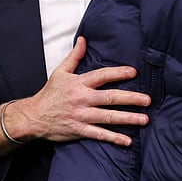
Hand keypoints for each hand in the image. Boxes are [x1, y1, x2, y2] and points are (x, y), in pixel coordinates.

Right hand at [0, 37, 149, 147]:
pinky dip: (113, 138)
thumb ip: (75, 56)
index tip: (134, 72)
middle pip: (110, 97)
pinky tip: (127, 140)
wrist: (33, 116)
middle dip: (131, 98)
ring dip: (127, 118)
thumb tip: (83, 39)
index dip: (118, 73)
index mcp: (79, 83)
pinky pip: (99, 134)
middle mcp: (82, 99)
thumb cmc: (49, 94)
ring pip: (108, 117)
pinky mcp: (79, 130)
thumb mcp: (60, 72)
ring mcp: (82, 116)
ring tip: (144, 119)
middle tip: (147, 100)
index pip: (102, 76)